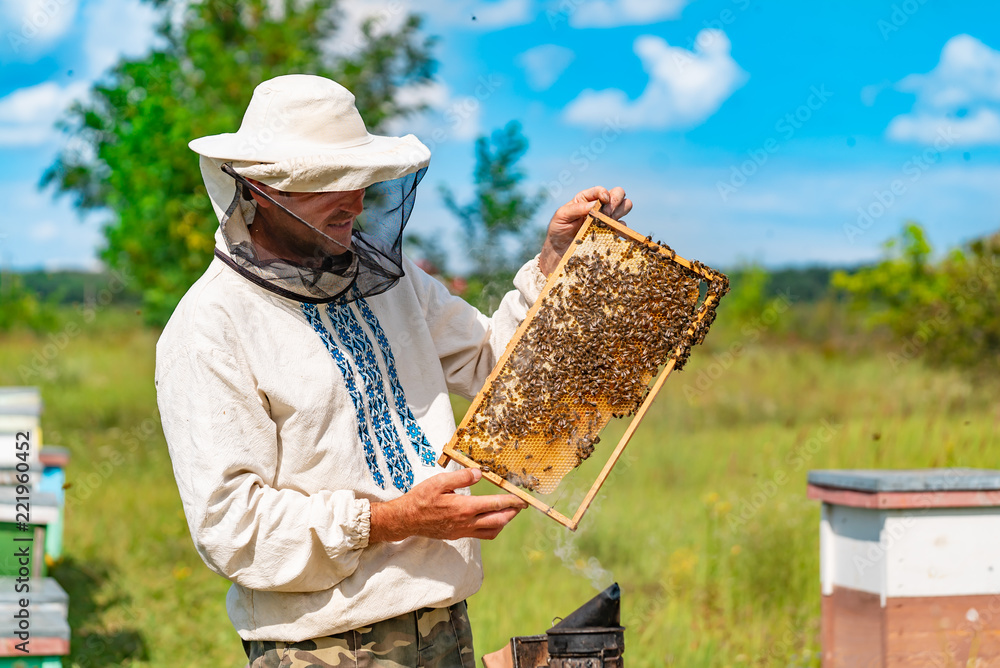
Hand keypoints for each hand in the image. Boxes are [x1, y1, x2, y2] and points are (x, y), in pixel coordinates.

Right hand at [369, 468, 527, 542]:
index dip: (511, 501)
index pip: (495, 505)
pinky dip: (491, 528)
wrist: (406, 520)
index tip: (523, 498)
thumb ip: (461, 477)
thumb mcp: (439, 481)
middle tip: (521, 505)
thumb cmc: (421, 498)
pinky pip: (481, 535)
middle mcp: (466, 522)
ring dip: (503, 522)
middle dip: (512, 513)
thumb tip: (480, 473)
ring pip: (492, 531)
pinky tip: (490, 519)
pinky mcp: (458, 535)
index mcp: (464, 508)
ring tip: (508, 512)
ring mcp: (462, 531)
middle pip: (499, 521)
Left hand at [539, 186, 631, 275]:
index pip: (601, 190)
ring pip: (626, 205)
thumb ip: (577, 208)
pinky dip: (620, 228)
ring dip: (620, 211)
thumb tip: (594, 205)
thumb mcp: (562, 216)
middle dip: (615, 201)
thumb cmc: (558, 230)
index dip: (605, 193)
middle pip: (619, 193)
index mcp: (586, 198)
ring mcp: (607, 218)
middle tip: (606, 214)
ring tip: (608, 222)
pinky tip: (610, 233)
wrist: (560, 251)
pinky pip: (623, 225)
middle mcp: (599, 206)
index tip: (603, 201)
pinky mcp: (611, 231)